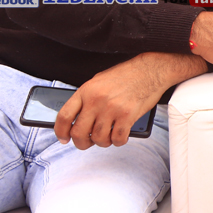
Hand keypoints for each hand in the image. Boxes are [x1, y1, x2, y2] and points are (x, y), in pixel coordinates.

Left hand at [55, 52, 204, 147]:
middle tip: (87, 143)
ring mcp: (112, 108)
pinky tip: (120, 137)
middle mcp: (97, 100)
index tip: (64, 138)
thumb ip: (86, 99)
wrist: (151, 69)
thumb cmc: (126, 75)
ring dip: (102, 142)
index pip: (64, 116)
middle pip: (79, 132)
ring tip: (107, 137)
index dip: (61, 131)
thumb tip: (76, 119)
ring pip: (99, 138)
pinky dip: (118, 142)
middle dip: (81, 143)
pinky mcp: (128, 115)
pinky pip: (118, 138)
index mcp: (86, 90)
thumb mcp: (99, 81)